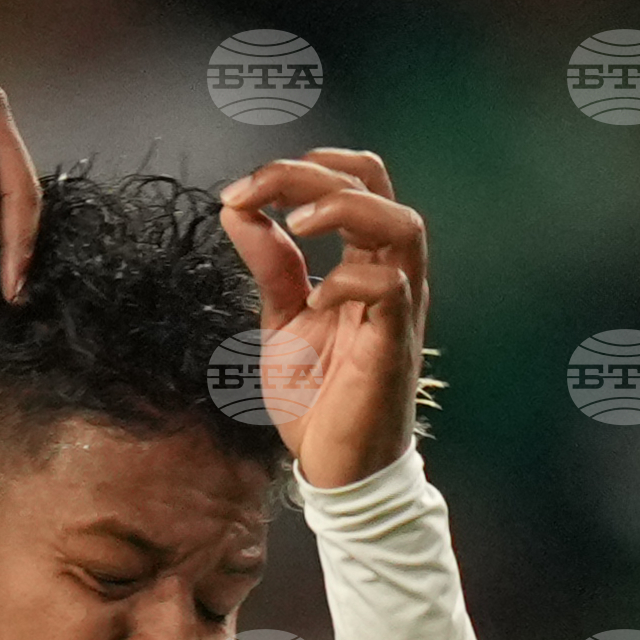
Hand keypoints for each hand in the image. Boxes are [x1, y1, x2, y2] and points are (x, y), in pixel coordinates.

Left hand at [216, 148, 429, 490]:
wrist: (333, 470)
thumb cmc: (317, 400)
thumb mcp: (279, 320)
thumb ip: (269, 265)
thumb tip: (238, 208)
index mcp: (363, 261)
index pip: (350, 181)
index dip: (299, 170)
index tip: (241, 191)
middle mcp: (390, 272)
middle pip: (374, 182)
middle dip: (310, 173)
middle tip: (255, 191)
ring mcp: (399, 306)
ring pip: (401, 222)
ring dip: (343, 209)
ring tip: (295, 226)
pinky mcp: (395, 343)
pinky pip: (391, 286)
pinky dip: (348, 279)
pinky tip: (314, 300)